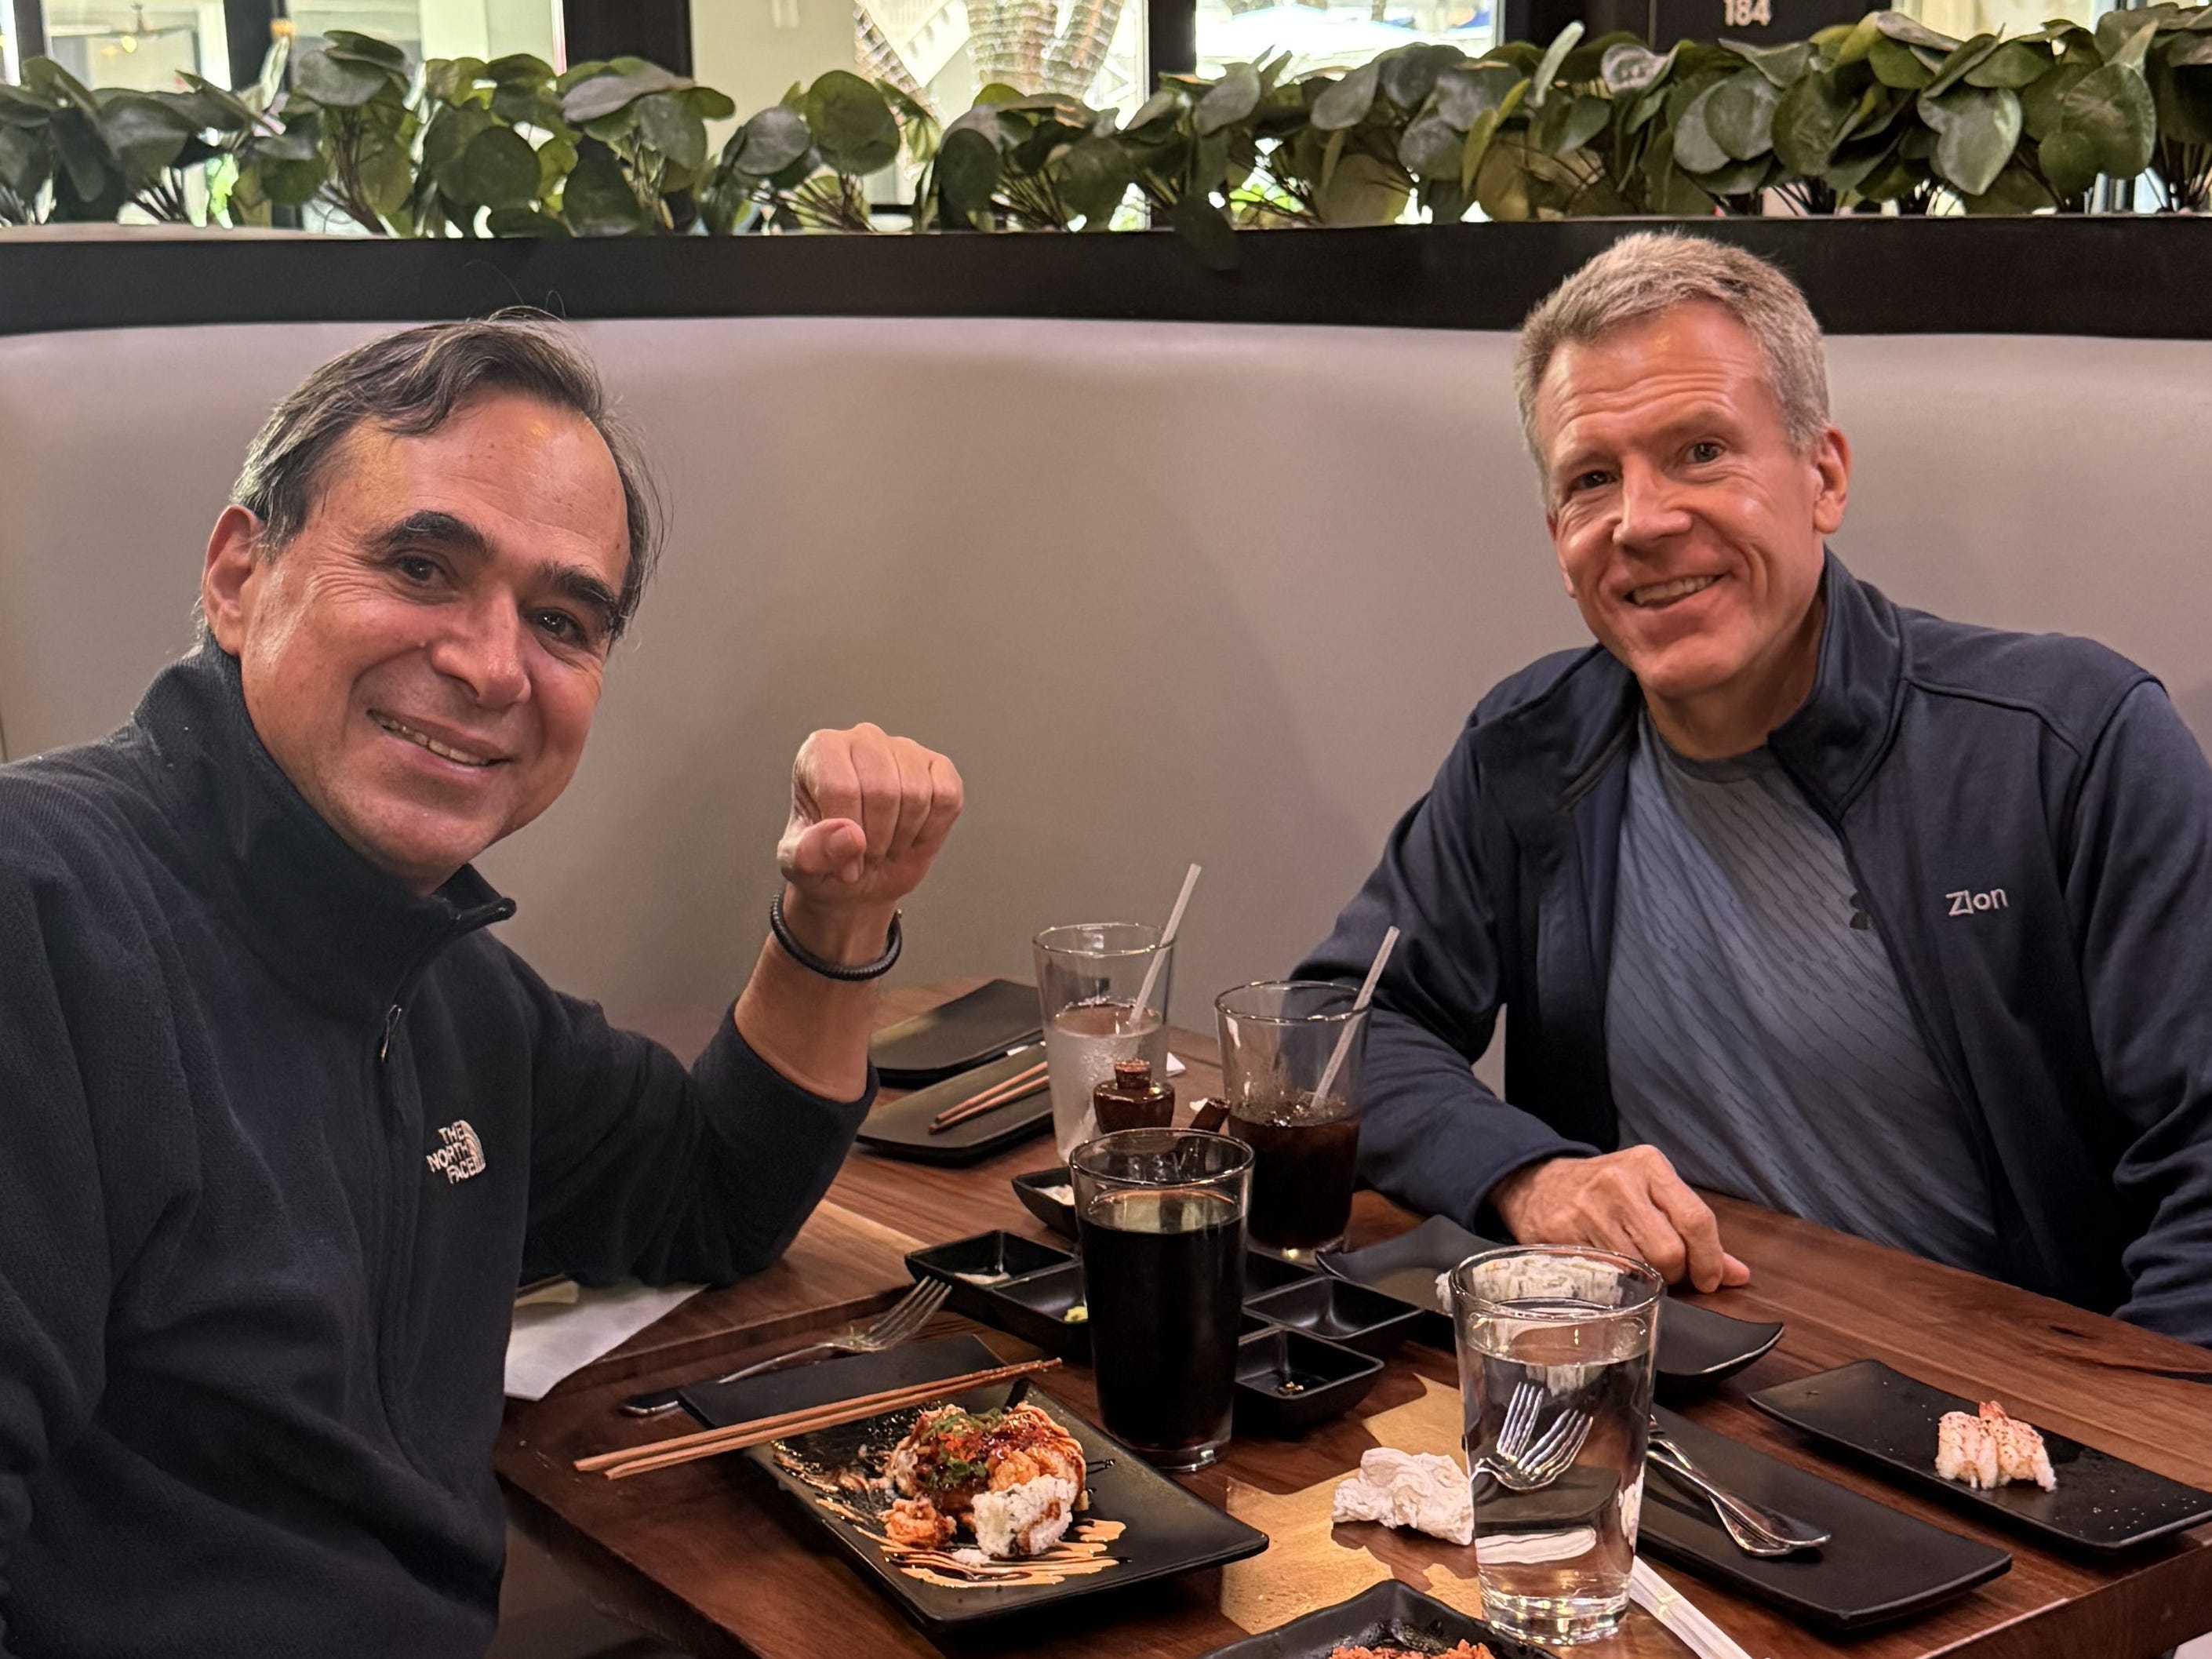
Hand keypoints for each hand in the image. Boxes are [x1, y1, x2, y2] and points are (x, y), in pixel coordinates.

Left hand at [775, 724, 962, 941]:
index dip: (846, 837)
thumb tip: (851, 836)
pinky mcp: (939, 768)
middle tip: (867, 853)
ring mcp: (905, 750)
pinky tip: (912, 833)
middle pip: (882, 792)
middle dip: (877, 839)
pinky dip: (931, 829)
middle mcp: (864, 739)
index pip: (840, 788)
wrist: (860, 875)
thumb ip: (812, 853)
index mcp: (822, 750)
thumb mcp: (802, 866)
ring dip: (903, 836)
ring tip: (886, 843)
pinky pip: (947, 798)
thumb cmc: (826, 860)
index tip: (844, 865)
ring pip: (917, 795)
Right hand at [1490, 1146, 1749, 1292]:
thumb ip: (1695, 1232)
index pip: (1696, 1219)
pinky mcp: (1563, 1233)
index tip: (1710, 1278)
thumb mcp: (1652, 1194)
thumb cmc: (1605, 1192)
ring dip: (1645, 1280)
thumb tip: (1737, 1275)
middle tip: (1666, 1271)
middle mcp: (1618, 1181)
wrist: (1538, 1185)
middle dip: (1675, 1273)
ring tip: (1636, 1267)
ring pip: (1639, 1268)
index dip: (1710, 1259)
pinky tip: (1611, 1268)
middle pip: (1669, 1252)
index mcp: (1648, 1165)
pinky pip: (1607, 1275)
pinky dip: (1616, 1282)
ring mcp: (1587, 1207)